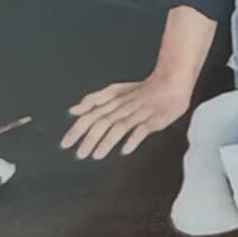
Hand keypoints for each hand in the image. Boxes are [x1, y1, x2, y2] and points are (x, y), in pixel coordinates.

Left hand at [62, 68, 195, 158]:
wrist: (171, 81)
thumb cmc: (143, 89)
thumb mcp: (116, 90)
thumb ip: (94, 100)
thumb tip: (74, 110)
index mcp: (113, 100)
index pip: (91, 114)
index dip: (77, 128)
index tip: (66, 143)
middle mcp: (123, 106)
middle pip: (103, 121)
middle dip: (90, 138)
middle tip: (80, 153)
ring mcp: (139, 113)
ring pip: (120, 126)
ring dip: (107, 140)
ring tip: (97, 155)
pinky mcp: (154, 119)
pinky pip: (143, 129)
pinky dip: (133, 138)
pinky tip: (125, 149)